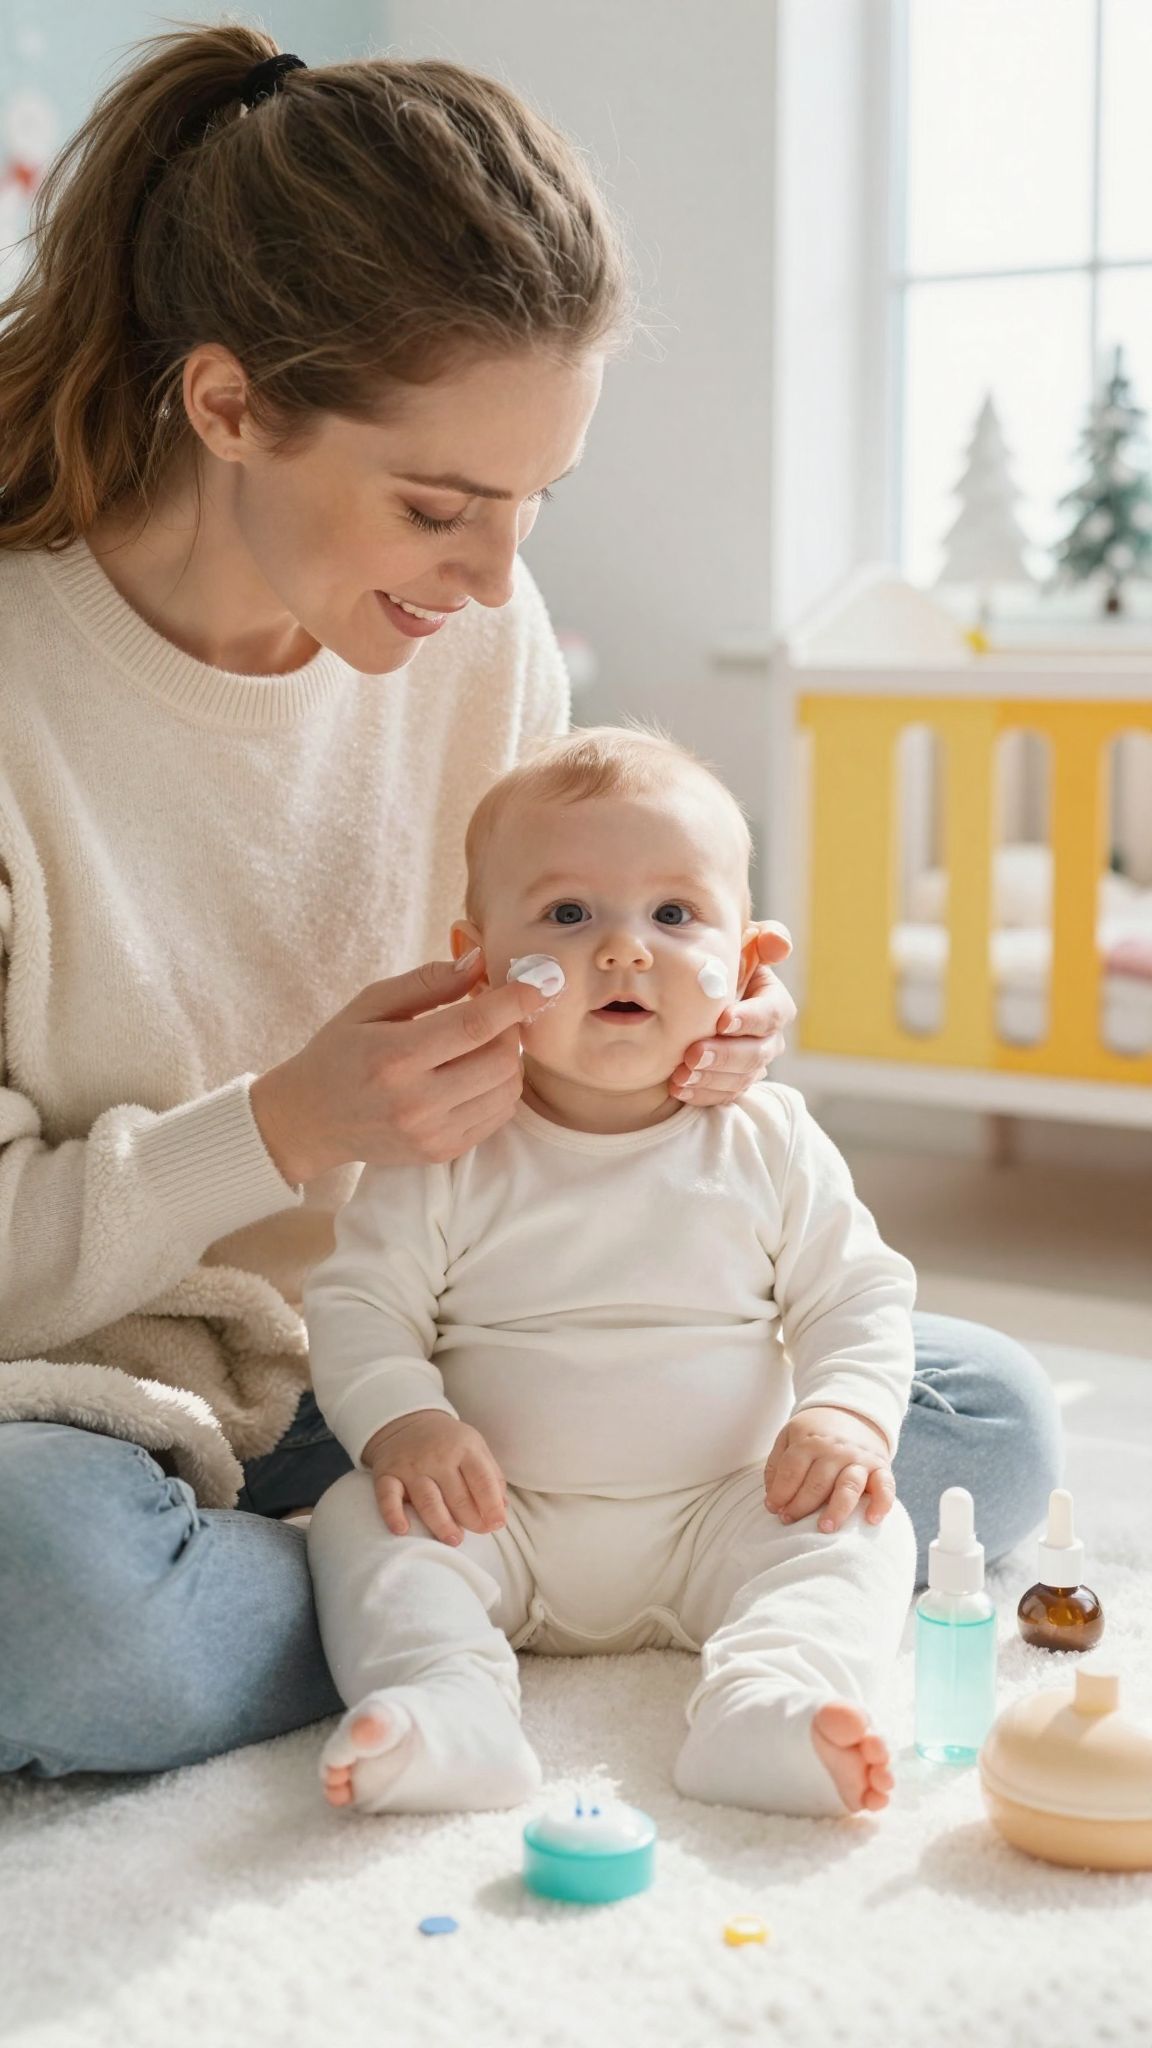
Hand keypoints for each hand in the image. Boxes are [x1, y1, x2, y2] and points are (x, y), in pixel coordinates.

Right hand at [251, 952, 550, 1182]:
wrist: (309, 1121)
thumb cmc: (338, 1053)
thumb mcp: (369, 1004)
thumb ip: (427, 982)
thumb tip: (479, 962)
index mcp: (395, 1057)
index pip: (475, 1026)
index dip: (515, 1001)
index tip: (540, 982)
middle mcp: (416, 1101)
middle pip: (501, 1060)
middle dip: (510, 1029)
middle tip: (493, 1015)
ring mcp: (431, 1133)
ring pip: (507, 1090)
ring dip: (508, 1060)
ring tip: (480, 1045)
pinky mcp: (442, 1152)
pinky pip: (497, 1116)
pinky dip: (499, 1089)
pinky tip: (474, 1074)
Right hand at [362, 1410, 507, 1546]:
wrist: (408, 1421)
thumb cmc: (449, 1443)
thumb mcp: (475, 1448)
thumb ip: (491, 1477)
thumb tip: (502, 1510)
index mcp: (464, 1448)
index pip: (482, 1481)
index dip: (492, 1506)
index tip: (497, 1524)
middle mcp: (437, 1456)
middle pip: (457, 1496)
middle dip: (471, 1520)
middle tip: (478, 1532)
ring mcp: (411, 1466)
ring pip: (428, 1501)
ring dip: (442, 1524)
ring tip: (454, 1539)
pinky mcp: (387, 1474)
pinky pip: (388, 1497)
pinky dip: (393, 1514)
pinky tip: (402, 1530)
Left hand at [669, 921, 795, 1104]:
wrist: (692, 998)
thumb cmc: (719, 966)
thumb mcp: (740, 946)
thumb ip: (763, 938)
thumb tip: (778, 944)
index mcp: (773, 1001)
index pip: (773, 1013)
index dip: (751, 1018)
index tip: (722, 1020)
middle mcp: (769, 1036)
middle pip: (757, 1053)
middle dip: (724, 1055)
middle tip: (692, 1054)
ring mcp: (752, 1064)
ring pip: (741, 1079)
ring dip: (711, 1079)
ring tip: (681, 1075)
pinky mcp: (734, 1084)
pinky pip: (724, 1096)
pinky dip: (702, 1094)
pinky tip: (679, 1088)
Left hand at [763, 1406, 895, 1532]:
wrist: (851, 1413)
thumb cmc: (814, 1434)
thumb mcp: (789, 1436)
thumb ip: (776, 1464)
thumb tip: (772, 1500)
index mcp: (810, 1441)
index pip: (792, 1470)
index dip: (780, 1492)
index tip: (773, 1508)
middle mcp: (836, 1450)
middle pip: (817, 1482)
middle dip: (801, 1505)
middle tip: (789, 1520)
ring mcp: (859, 1459)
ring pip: (848, 1486)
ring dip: (836, 1509)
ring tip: (825, 1528)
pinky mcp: (881, 1468)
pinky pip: (885, 1487)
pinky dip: (881, 1503)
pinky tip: (872, 1520)